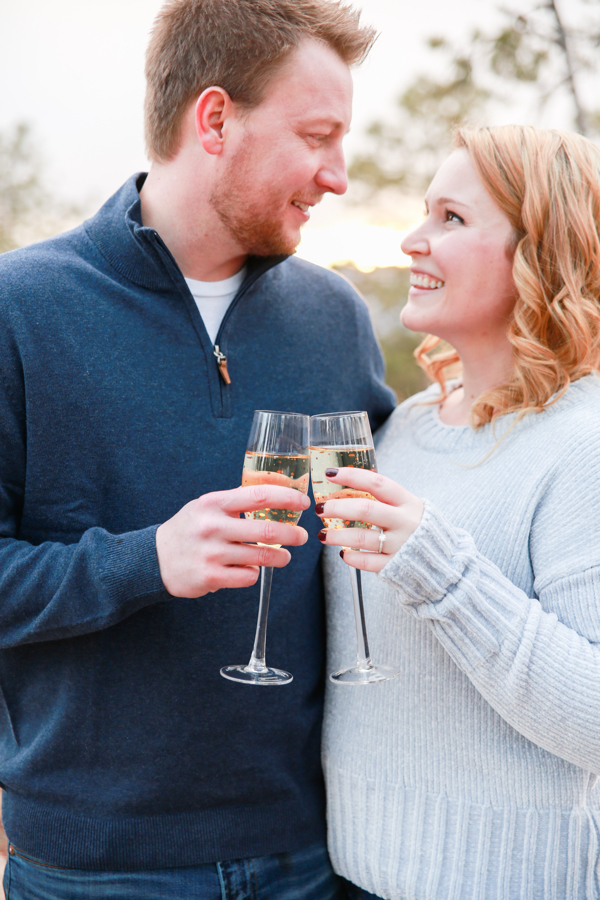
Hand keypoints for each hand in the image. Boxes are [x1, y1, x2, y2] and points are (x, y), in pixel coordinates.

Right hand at [156, 485, 309, 597]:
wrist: (154, 559)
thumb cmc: (189, 529)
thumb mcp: (207, 506)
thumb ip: (236, 501)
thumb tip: (278, 494)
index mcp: (214, 503)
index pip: (259, 495)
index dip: (287, 498)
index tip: (302, 502)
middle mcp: (212, 526)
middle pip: (267, 529)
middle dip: (292, 534)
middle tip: (302, 537)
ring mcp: (211, 553)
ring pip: (261, 556)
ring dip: (279, 557)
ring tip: (284, 557)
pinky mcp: (211, 577)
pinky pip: (248, 577)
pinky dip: (253, 573)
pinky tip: (248, 570)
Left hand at [316, 467, 423, 572]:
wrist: (445, 559)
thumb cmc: (418, 527)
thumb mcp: (408, 507)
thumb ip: (384, 498)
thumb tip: (347, 485)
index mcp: (407, 502)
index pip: (377, 483)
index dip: (352, 476)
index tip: (330, 474)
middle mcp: (404, 521)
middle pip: (366, 510)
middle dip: (338, 508)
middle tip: (320, 508)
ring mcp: (401, 544)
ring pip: (363, 538)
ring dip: (338, 536)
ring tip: (323, 535)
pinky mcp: (396, 565)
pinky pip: (368, 563)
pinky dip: (352, 558)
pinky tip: (344, 554)